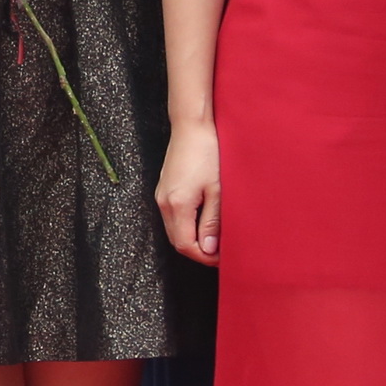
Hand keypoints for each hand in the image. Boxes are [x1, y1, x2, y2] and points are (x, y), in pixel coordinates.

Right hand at [156, 123, 220, 262]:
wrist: (191, 126)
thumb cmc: (207, 153)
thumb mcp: (217, 190)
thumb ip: (212, 222)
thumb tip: (210, 248)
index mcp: (177, 205)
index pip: (186, 246)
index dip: (205, 257)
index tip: (223, 259)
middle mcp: (164, 203)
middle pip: (177, 241)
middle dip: (199, 251)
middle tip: (222, 252)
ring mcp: (161, 196)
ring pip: (175, 230)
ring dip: (193, 239)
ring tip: (216, 236)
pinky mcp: (164, 189)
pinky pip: (173, 217)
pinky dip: (187, 226)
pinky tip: (204, 220)